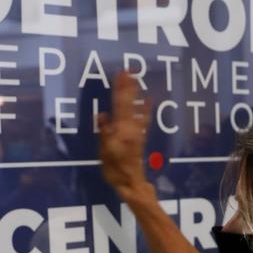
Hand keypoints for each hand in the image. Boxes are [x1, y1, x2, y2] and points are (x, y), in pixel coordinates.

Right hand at [98, 73, 152, 198]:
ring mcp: (137, 132)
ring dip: (135, 93)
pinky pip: (144, 119)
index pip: (120, 104)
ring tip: (137, 79)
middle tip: (130, 70)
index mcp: (121, 130)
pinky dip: (146, 108)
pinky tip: (150, 99)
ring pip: (136, 107)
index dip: (120, 88)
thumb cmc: (115, 169)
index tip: (121, 74)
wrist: (131, 183)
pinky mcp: (139, 137)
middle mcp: (131, 127)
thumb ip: (104, 133)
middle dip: (129, 86)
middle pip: (129, 102)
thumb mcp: (104, 152)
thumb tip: (102, 114)